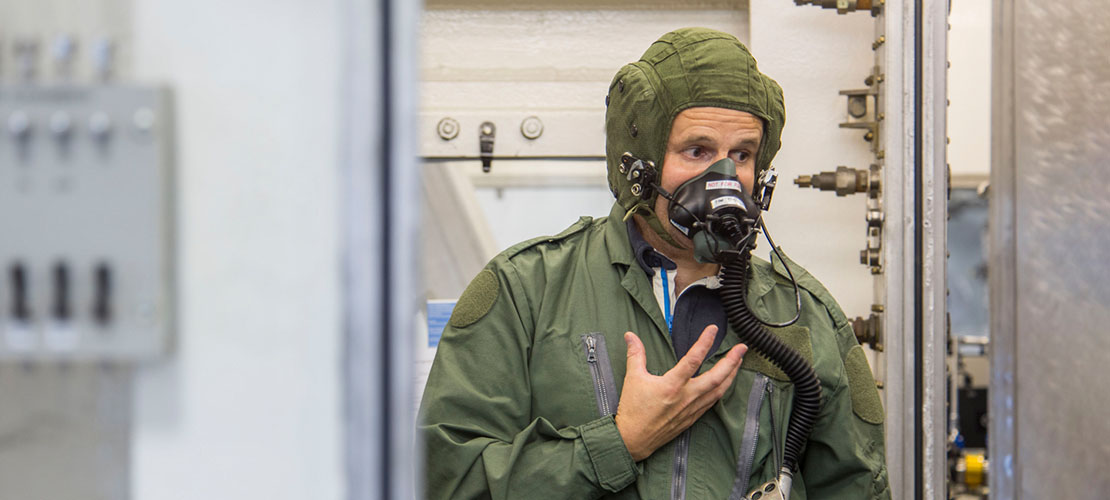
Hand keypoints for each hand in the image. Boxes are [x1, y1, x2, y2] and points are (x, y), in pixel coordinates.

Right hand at [613, 325, 746, 460]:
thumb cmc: (633, 410)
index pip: (693, 359)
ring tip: (739, 362)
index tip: (713, 330)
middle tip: (742, 348)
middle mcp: (686, 397)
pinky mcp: (692, 418)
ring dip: (731, 375)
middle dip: (732, 361)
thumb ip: (635, 354)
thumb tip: (630, 336)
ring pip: (719, 390)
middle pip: (716, 377)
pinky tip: (725, 383)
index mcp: (671, 385)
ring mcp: (691, 409)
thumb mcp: (633, 378)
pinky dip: (722, 390)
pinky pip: (712, 401)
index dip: (704, 342)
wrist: (634, 440)